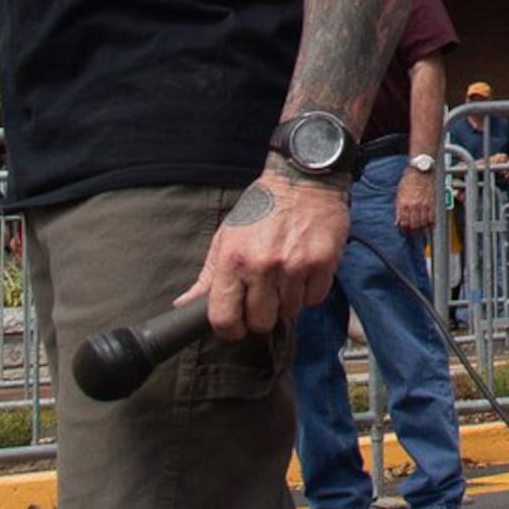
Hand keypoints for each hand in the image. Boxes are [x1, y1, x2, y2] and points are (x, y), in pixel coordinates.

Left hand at [185, 164, 352, 339]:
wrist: (303, 178)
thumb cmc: (263, 206)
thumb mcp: (227, 235)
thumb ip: (208, 275)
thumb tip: (186, 304)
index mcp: (233, 259)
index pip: (224, 317)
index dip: (229, 330)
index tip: (236, 327)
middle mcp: (263, 265)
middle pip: (261, 322)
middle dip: (262, 315)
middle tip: (265, 297)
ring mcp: (294, 266)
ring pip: (290, 312)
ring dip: (288, 302)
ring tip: (286, 277)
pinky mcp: (322, 263)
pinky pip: (314, 298)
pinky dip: (309, 292)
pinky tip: (304, 272)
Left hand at [391, 172, 435, 237]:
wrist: (421, 171)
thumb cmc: (409, 180)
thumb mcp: (399, 194)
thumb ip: (398, 208)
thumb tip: (398, 220)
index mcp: (404, 203)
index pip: (403, 223)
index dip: (403, 230)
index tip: (404, 232)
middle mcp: (414, 205)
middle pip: (414, 225)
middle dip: (412, 232)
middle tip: (412, 234)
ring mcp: (424, 205)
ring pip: (423, 224)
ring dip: (421, 229)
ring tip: (419, 231)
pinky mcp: (432, 203)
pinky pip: (431, 218)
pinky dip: (430, 223)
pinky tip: (427, 225)